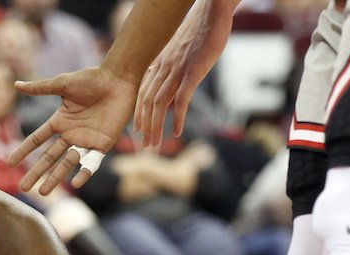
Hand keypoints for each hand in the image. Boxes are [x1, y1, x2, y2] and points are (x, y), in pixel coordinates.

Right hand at [7, 66, 138, 194]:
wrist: (119, 80)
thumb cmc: (91, 79)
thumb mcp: (63, 84)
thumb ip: (40, 88)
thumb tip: (16, 85)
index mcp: (59, 121)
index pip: (37, 140)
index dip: (24, 151)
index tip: (10, 162)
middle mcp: (70, 134)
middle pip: (49, 158)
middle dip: (36, 172)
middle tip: (23, 188)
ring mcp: (86, 141)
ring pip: (66, 164)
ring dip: (55, 178)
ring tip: (42, 193)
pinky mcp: (102, 144)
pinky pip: (92, 163)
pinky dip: (84, 173)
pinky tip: (76, 184)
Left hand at [134, 0, 233, 148]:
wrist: (211, 12)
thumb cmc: (200, 31)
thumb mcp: (181, 52)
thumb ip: (174, 69)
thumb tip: (173, 85)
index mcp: (159, 64)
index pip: (142, 93)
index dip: (138, 113)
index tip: (137, 129)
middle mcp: (163, 68)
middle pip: (147, 103)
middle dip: (145, 126)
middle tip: (145, 146)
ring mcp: (176, 71)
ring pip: (159, 104)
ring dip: (156, 127)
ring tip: (155, 144)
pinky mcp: (192, 72)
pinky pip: (180, 100)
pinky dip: (176, 118)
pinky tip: (176, 132)